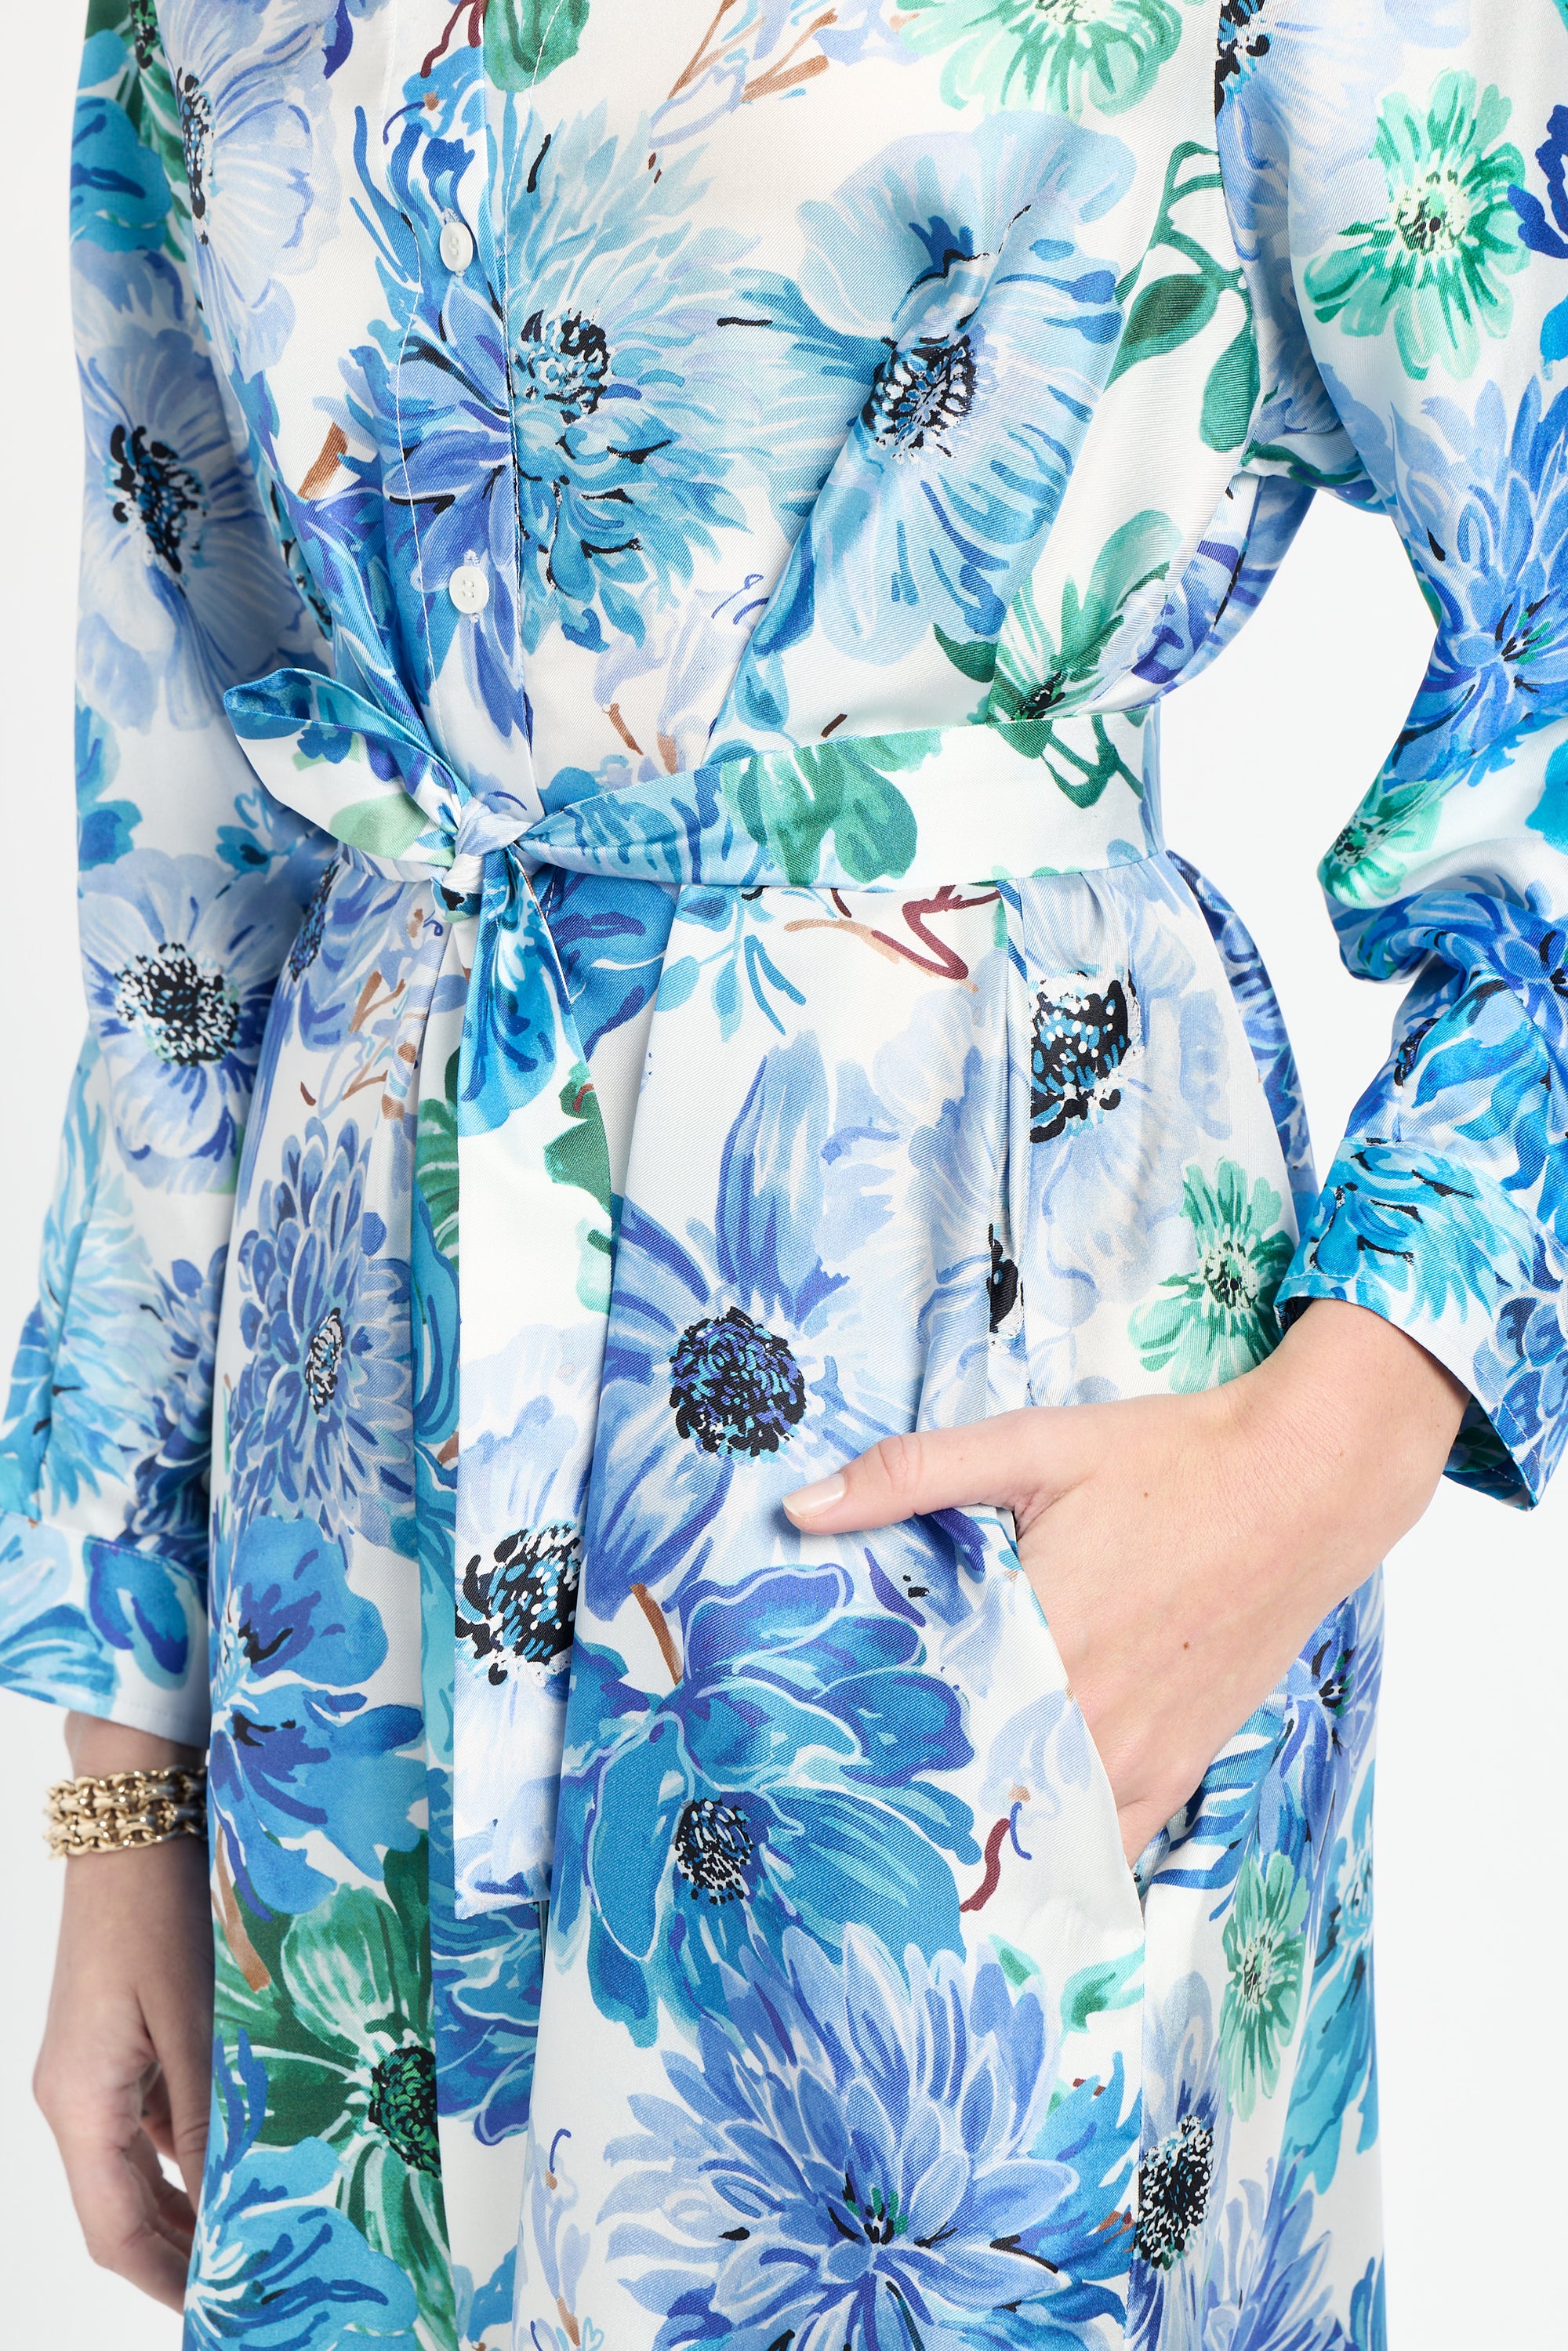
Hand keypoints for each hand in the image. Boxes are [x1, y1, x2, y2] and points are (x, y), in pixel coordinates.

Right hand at [34, 1715, 212, 2309]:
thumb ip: (207, 2118)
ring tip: (257, 2228)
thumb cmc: (159, 1909)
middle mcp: (74, 2095)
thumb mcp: (194, 2019)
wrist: (135, 1816)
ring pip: (136, 2166)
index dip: (166, 2280)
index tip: (218, 2314)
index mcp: (78, 2102)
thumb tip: (226, 2206)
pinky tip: (242, 2152)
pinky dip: (190, 2148)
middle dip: (180, 2254)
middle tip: (248, 2284)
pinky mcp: (117, 2036)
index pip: (113, 2231)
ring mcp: (93, 2067)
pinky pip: (148, 2117)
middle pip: (120, 2208)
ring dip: (190, 2202)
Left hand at [785, 1300, 1465, 1865]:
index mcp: (1038, 1640)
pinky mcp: (1181, 1767)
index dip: (864, 1759)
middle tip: (840, 1819)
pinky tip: (1013, 1855)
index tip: (812, 1773)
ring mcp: (1141, 1756)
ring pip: (1038, 1840)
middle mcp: (1089, 1717)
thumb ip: (911, 1476)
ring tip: (914, 1847)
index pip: (924, 1735)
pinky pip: (1108, 1846)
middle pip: (972, 1799)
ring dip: (981, 1845)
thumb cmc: (1171, 1459)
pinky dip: (1057, 1857)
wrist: (1307, 1482)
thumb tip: (801, 1508)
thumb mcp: (1032, 1445)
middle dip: (909, 1809)